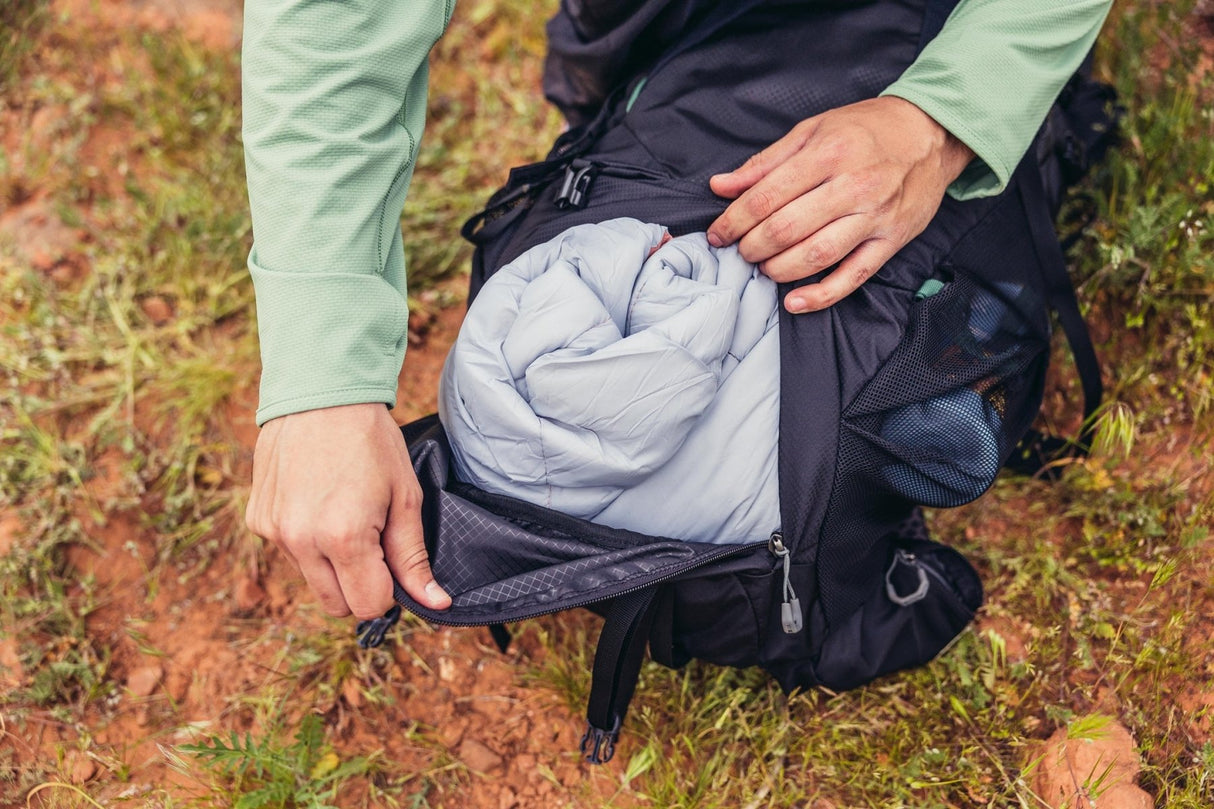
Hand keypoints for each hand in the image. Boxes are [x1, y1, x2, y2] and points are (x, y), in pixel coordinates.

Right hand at [246, 403, 451, 619]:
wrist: (320, 394)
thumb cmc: (371, 442)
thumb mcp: (405, 497)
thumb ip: (413, 557)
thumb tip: (436, 603)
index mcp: (345, 538)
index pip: (369, 606)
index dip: (388, 590)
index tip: (392, 560)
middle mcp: (302, 541)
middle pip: (336, 605)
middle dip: (358, 584)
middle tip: (371, 540)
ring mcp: (274, 532)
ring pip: (311, 580)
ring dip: (330, 564)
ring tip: (343, 514)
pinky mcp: (258, 520)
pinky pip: (287, 552)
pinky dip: (305, 540)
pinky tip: (317, 501)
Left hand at [706, 96, 973, 312]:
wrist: (931, 133)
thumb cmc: (866, 129)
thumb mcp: (813, 130)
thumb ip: (765, 162)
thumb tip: (721, 186)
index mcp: (828, 153)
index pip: (766, 197)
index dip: (734, 221)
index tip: (718, 234)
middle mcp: (852, 185)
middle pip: (786, 229)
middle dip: (753, 247)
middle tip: (741, 251)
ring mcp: (875, 216)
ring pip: (816, 255)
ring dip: (779, 269)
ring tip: (764, 268)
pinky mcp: (892, 241)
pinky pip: (853, 276)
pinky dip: (821, 295)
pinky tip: (794, 302)